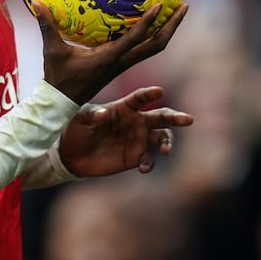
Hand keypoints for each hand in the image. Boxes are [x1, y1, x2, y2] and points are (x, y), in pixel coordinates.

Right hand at [33, 1, 187, 104]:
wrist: (62, 102)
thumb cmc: (58, 77)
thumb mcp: (52, 51)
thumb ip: (46, 26)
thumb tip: (35, 2)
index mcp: (109, 57)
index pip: (134, 39)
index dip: (148, 22)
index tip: (160, 5)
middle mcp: (122, 62)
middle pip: (157, 45)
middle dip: (172, 26)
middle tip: (184, 6)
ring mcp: (124, 64)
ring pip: (154, 48)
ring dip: (168, 30)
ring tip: (178, 10)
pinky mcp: (121, 64)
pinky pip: (144, 48)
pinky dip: (154, 34)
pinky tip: (155, 21)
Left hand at [58, 86, 193, 176]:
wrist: (72, 155)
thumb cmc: (76, 129)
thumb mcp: (79, 119)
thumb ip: (91, 115)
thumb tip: (102, 113)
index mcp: (123, 107)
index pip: (140, 98)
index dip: (149, 94)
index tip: (159, 91)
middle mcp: (136, 121)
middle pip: (161, 116)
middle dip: (176, 118)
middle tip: (188, 119)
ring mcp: (138, 139)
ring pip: (162, 137)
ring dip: (168, 142)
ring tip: (166, 149)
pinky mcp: (135, 157)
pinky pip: (149, 159)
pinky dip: (150, 163)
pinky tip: (143, 168)